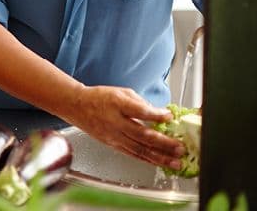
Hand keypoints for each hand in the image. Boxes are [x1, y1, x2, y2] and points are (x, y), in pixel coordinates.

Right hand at [64, 85, 185, 169]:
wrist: (77, 106)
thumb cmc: (100, 98)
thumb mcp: (122, 92)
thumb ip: (141, 103)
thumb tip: (159, 114)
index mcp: (118, 104)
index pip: (139, 111)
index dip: (156, 115)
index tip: (169, 116)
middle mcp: (115, 122)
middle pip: (143, 135)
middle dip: (164, 143)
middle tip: (180, 148)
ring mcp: (114, 136)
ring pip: (139, 150)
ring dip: (159, 157)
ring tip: (174, 162)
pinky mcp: (113, 145)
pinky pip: (132, 154)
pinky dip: (147, 160)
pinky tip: (159, 163)